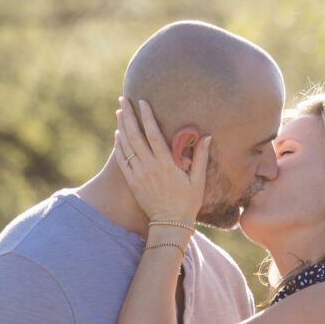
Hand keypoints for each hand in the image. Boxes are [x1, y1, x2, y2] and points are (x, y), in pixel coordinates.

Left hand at [113, 95, 207, 229]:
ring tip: (120, 111)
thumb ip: (201, 157)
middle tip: (124, 99)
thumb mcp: (198, 180)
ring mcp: (139, 175)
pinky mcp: (132, 182)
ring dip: (122, 127)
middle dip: (129, 116)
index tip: (142, 102)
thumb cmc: (187, 202)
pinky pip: (122, 160)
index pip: (154, 135)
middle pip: (136, 136)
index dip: (147, 117)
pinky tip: (118, 134)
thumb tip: (207, 136)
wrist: (169, 224)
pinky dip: (119, 146)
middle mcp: (150, 167)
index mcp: (167, 164)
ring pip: (126, 146)